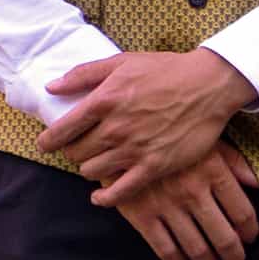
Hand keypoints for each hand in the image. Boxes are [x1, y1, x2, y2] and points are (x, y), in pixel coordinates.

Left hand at [43, 49, 257, 202]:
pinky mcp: (154, 166)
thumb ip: (83, 74)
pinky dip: (105, 198)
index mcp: (104, 101)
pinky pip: (119, 192)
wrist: (210, 84)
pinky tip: (100, 196)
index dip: (48, 141)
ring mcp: (134, 149)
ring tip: (99, 160)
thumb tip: (51, 87)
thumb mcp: (123, 61)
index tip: (49, 143)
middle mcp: (115, 128)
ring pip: (91, 172)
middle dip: (74, 151)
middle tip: (84, 147)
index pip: (59, 132)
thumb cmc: (167, 70)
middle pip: (75, 154)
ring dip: (90, 168)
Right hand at [113, 141, 258, 259]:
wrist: (123, 137)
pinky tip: (182, 258)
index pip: (242, 213)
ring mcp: (167, 206)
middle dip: (233, 254)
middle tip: (235, 259)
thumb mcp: (208, 142)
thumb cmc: (172, 139)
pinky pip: (165, 249)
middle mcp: (193, 191)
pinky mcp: (142, 216)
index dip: (250, 231)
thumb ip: (236, 163)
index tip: (250, 237)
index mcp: (214, 171)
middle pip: (224, 236)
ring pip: (196, 248)